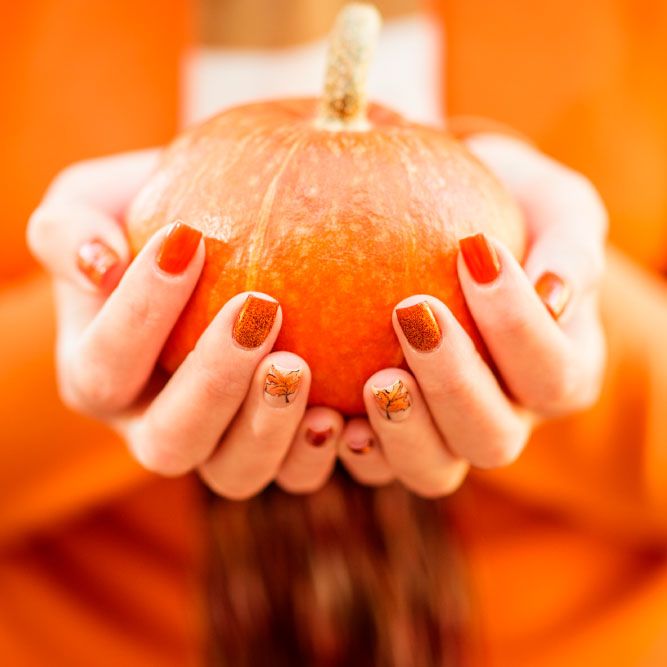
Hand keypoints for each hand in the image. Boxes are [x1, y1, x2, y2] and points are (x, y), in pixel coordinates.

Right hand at [27, 151, 341, 498]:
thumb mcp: (96, 204)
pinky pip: (295, 474)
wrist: (217, 240)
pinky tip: (344, 410)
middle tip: (259, 309)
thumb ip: (70, 228)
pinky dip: (318, 452)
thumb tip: (99, 263)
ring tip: (302, 366)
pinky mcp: (276, 449)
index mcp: (100, 377)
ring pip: (235, 472)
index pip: (106, 363)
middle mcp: (153, 425)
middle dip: (213, 381)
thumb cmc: (155, 217)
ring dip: (269, 426)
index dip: (140, 312)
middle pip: (170, 441)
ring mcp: (218, 445)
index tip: (188, 239)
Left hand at [337, 134, 606, 496]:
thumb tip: (554, 294)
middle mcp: (507, 416)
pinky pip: (373, 465)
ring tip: (373, 376)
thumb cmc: (508, 208)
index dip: (518, 326)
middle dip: (454, 383)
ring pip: (434, 471)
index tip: (472, 250)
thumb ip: (571, 243)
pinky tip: (326, 412)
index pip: (551, 371)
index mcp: (559, 372)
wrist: (449, 222)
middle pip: (493, 438)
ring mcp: (446, 436)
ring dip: (403, 430)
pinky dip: (353, 448)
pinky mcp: (390, 437)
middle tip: (412, 312)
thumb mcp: (553, 204)